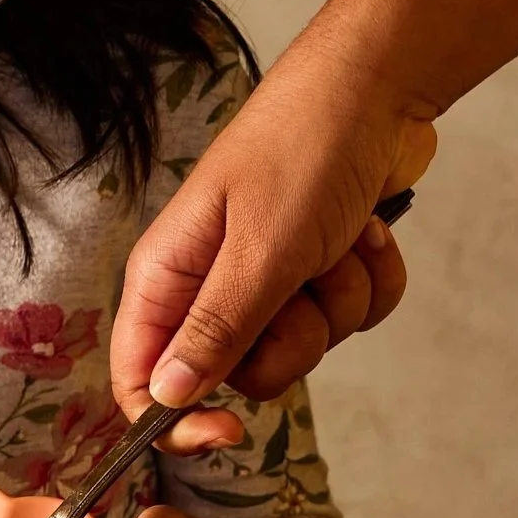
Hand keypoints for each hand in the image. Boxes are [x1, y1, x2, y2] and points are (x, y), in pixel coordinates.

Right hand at [112, 28, 436, 441]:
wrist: (376, 87)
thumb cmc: (301, 150)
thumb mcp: (257, 251)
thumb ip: (213, 332)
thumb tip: (165, 399)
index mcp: (166, 280)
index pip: (141, 382)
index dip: (176, 419)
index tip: (228, 430)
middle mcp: (207, 288)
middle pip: (237, 374)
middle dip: (289, 341)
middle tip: (300, 284)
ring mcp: (264, 283)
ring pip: (301, 350)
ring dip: (338, 303)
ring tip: (338, 243)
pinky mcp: (315, 275)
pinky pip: (347, 321)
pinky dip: (369, 285)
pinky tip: (365, 236)